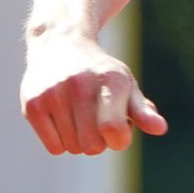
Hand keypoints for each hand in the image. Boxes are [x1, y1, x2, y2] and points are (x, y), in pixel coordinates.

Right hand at [21, 30, 167, 154]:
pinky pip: (54, 148)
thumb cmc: (100, 72)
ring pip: (73, 148)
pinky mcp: (33, 105)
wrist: (60, 44)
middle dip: (100, 142)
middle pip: (92, 145)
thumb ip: (142, 110)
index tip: (119, 131)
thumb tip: (160, 129)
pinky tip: (63, 119)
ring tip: (80, 117)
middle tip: (97, 122)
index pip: (113, 130)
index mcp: (110, 79)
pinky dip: (61, 142)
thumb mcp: (125, 84)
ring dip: (80, 141)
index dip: (119, 139)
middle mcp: (80, 84)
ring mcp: (53, 94)